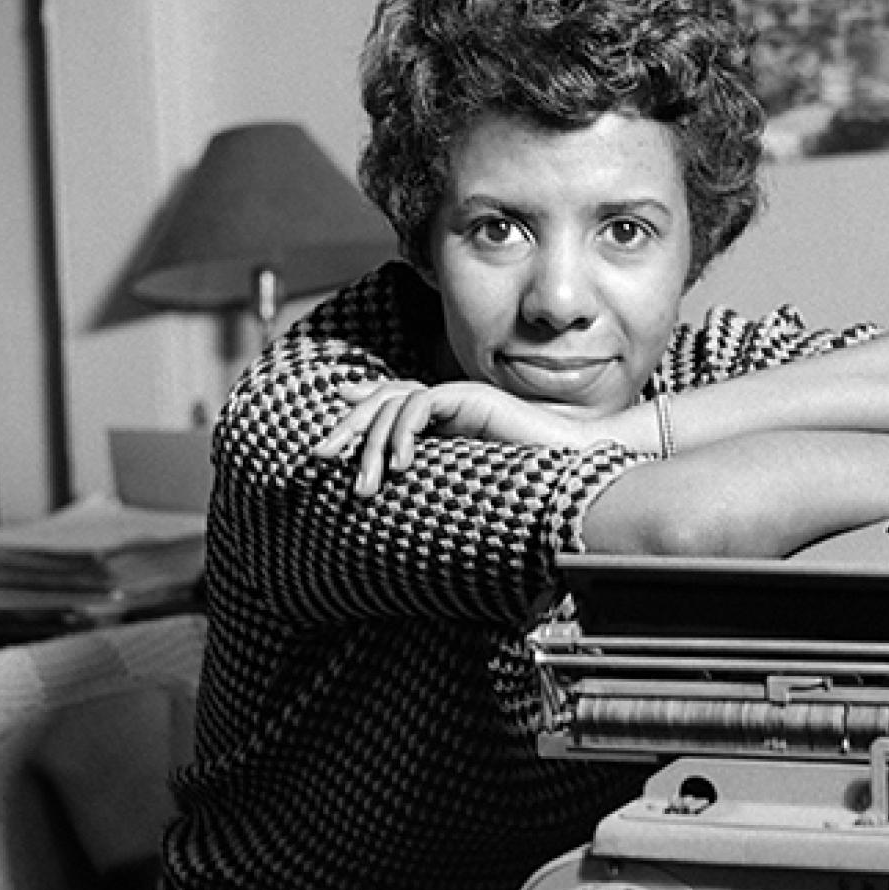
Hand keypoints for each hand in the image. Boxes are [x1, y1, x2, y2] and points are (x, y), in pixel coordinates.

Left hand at [311, 379, 590, 494]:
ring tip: (364, 484)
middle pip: (381, 401)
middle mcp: (447, 404)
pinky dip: (403, 432)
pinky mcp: (469, 397)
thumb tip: (389, 492)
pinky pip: (421, 404)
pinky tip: (399, 463)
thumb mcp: (458, 487)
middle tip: (319, 458)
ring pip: (394, 404)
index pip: (387, 408)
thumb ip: (428, 481)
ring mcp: (458, 397)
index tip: (325, 449)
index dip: (355, 421)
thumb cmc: (524, 487)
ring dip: (371, 444)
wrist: (569, 473)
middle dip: (346, 429)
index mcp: (444, 422)